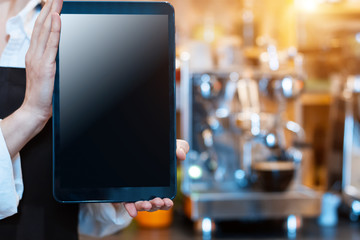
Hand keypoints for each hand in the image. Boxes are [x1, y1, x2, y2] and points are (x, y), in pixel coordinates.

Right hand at [0, 0, 62, 157]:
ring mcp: (38, 58)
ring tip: (57, 0)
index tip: (52, 2)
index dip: (46, 14)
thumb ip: (49, 61)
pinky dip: (54, 29)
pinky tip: (57, 18)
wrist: (34, 109)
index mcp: (33, 54)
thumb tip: (57, 52)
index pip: (40, 29)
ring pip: (45, 31)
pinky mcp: (45, 65)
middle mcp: (34, 53)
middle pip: (41, 25)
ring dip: (52, 13)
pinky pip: (51, 44)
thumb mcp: (45, 73)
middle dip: (49, 8)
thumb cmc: (41, 93)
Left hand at [119, 139, 188, 217]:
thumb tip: (182, 155)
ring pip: (141, 205)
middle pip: (153, 204)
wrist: (142, 146)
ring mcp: (137, 192)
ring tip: (148, 204)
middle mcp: (149, 192)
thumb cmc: (161, 151)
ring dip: (144, 207)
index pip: (164, 200)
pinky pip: (128, 202)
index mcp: (162, 186)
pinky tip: (133, 211)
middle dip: (156, 205)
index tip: (168, 202)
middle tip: (158, 201)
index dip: (166, 203)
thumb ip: (180, 148)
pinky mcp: (126, 191)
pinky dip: (130, 207)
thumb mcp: (170, 148)